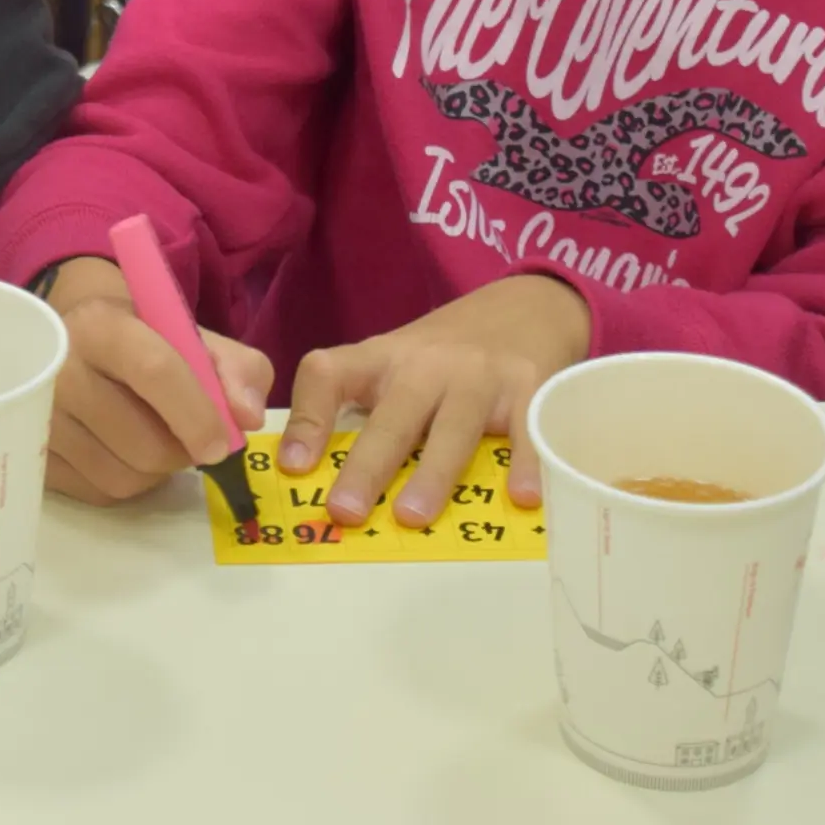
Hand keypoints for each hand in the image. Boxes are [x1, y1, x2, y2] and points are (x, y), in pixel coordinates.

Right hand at [41, 256, 273, 504]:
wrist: (79, 340)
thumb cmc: (144, 339)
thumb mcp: (195, 336)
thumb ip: (238, 369)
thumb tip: (247, 418)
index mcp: (102, 325)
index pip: (155, 371)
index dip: (196, 414)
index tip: (220, 444)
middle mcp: (58, 367)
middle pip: (141, 441)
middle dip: (182, 452)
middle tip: (191, 439)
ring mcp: (37, 415)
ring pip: (121, 476)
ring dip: (157, 472)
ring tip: (157, 441)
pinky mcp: (32, 452)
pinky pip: (97, 492)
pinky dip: (126, 483)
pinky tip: (126, 453)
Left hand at [280, 274, 590, 523]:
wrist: (521, 307)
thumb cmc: (444, 357)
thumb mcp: (392, 365)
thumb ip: (356, 407)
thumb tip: (308, 475)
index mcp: (380, 359)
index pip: (328, 373)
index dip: (307, 418)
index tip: (294, 465)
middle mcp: (426, 365)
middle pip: (394, 415)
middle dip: (367, 465)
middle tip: (346, 510)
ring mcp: (480, 375)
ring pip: (453, 427)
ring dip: (433, 472)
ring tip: (413, 517)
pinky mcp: (530, 387)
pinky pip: (525, 430)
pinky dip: (527, 463)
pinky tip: (523, 498)